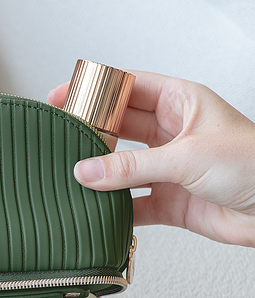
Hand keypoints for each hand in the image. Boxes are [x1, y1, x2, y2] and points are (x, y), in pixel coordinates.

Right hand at [48, 71, 254, 246]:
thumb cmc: (254, 165)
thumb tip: (88, 170)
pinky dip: (116, 209)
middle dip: (91, 131)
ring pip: (122, 166)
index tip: (62, 96)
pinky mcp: (171, 201)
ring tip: (74, 175)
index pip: (126, 87)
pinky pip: (133, 203)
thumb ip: (131, 166)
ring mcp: (170, 167)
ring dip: (101, 173)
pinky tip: (100, 210)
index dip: (93, 89)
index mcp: (181, 102)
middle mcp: (173, 132)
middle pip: (119, 126)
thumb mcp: (186, 157)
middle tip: (62, 138)